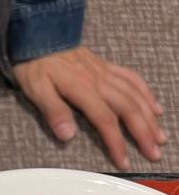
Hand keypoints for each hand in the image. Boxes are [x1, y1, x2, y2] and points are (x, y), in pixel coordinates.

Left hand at [12, 46, 165, 169]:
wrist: (39, 32)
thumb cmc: (33, 64)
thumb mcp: (36, 90)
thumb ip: (53, 111)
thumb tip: (68, 136)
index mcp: (83, 89)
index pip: (105, 120)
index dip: (116, 142)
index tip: (125, 162)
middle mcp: (99, 81)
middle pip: (128, 109)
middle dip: (143, 133)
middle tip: (155, 153)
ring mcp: (105, 72)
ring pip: (134, 95)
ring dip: (149, 116)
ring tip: (160, 136)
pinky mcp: (105, 66)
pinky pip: (131, 78)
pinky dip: (146, 93)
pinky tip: (154, 107)